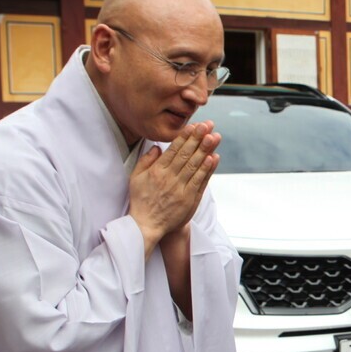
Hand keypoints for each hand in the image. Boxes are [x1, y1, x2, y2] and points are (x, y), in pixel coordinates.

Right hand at [128, 121, 220, 252]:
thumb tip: (157, 146)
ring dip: (206, 150)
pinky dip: (208, 169)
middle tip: (208, 125)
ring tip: (214, 137)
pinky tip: (214, 158)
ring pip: (195, 166)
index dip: (185, 137)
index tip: (194, 125)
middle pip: (186, 155)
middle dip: (198, 138)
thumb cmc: (141, 200)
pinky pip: (200, 182)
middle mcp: (169, 178)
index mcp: (156, 171)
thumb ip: (146, 160)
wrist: (147, 226)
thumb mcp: (136, 178)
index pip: (173, 150)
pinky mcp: (189, 199)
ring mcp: (180, 189)